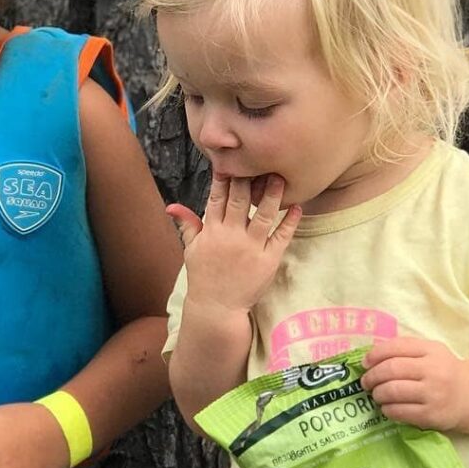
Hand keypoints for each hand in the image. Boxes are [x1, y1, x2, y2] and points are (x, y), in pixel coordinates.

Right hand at [168, 173, 301, 314]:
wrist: (217, 309)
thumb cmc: (204, 277)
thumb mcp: (191, 249)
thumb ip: (187, 224)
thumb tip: (171, 206)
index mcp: (212, 231)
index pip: (218, 197)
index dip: (225, 177)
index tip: (232, 160)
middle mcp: (231, 236)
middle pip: (241, 199)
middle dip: (249, 177)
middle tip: (259, 159)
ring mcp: (251, 247)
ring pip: (265, 214)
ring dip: (273, 194)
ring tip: (280, 177)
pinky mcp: (268, 260)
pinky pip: (281, 236)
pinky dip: (290, 221)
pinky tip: (296, 207)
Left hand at [360, 337, 468, 429]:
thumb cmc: (442, 371)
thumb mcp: (429, 352)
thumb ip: (404, 348)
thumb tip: (370, 354)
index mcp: (431, 350)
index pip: (395, 347)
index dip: (374, 354)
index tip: (364, 363)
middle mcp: (434, 370)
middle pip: (391, 369)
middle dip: (372, 376)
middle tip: (366, 382)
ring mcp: (434, 394)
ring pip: (393, 391)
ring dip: (378, 393)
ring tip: (376, 395)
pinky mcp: (432, 415)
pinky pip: (400, 411)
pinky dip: (387, 409)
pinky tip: (387, 407)